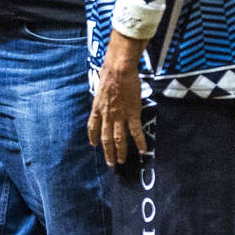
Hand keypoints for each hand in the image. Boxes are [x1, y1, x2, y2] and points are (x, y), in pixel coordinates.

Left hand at [88, 31, 148, 166]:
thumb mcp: (100, 88)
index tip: (94, 145)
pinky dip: (140, 142)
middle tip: (111, 163)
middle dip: (107, 152)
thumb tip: (103, 97)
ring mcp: (119, 116)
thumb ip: (102, 98)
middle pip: (105, 138)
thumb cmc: (110, 75)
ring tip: (121, 161)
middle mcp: (106, 116)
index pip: (92, 127)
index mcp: (97, 109)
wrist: (118, 71)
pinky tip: (143, 150)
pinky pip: (135, 131)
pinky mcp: (132, 114)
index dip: (93, 137)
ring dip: (120, 151)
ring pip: (118, 138)